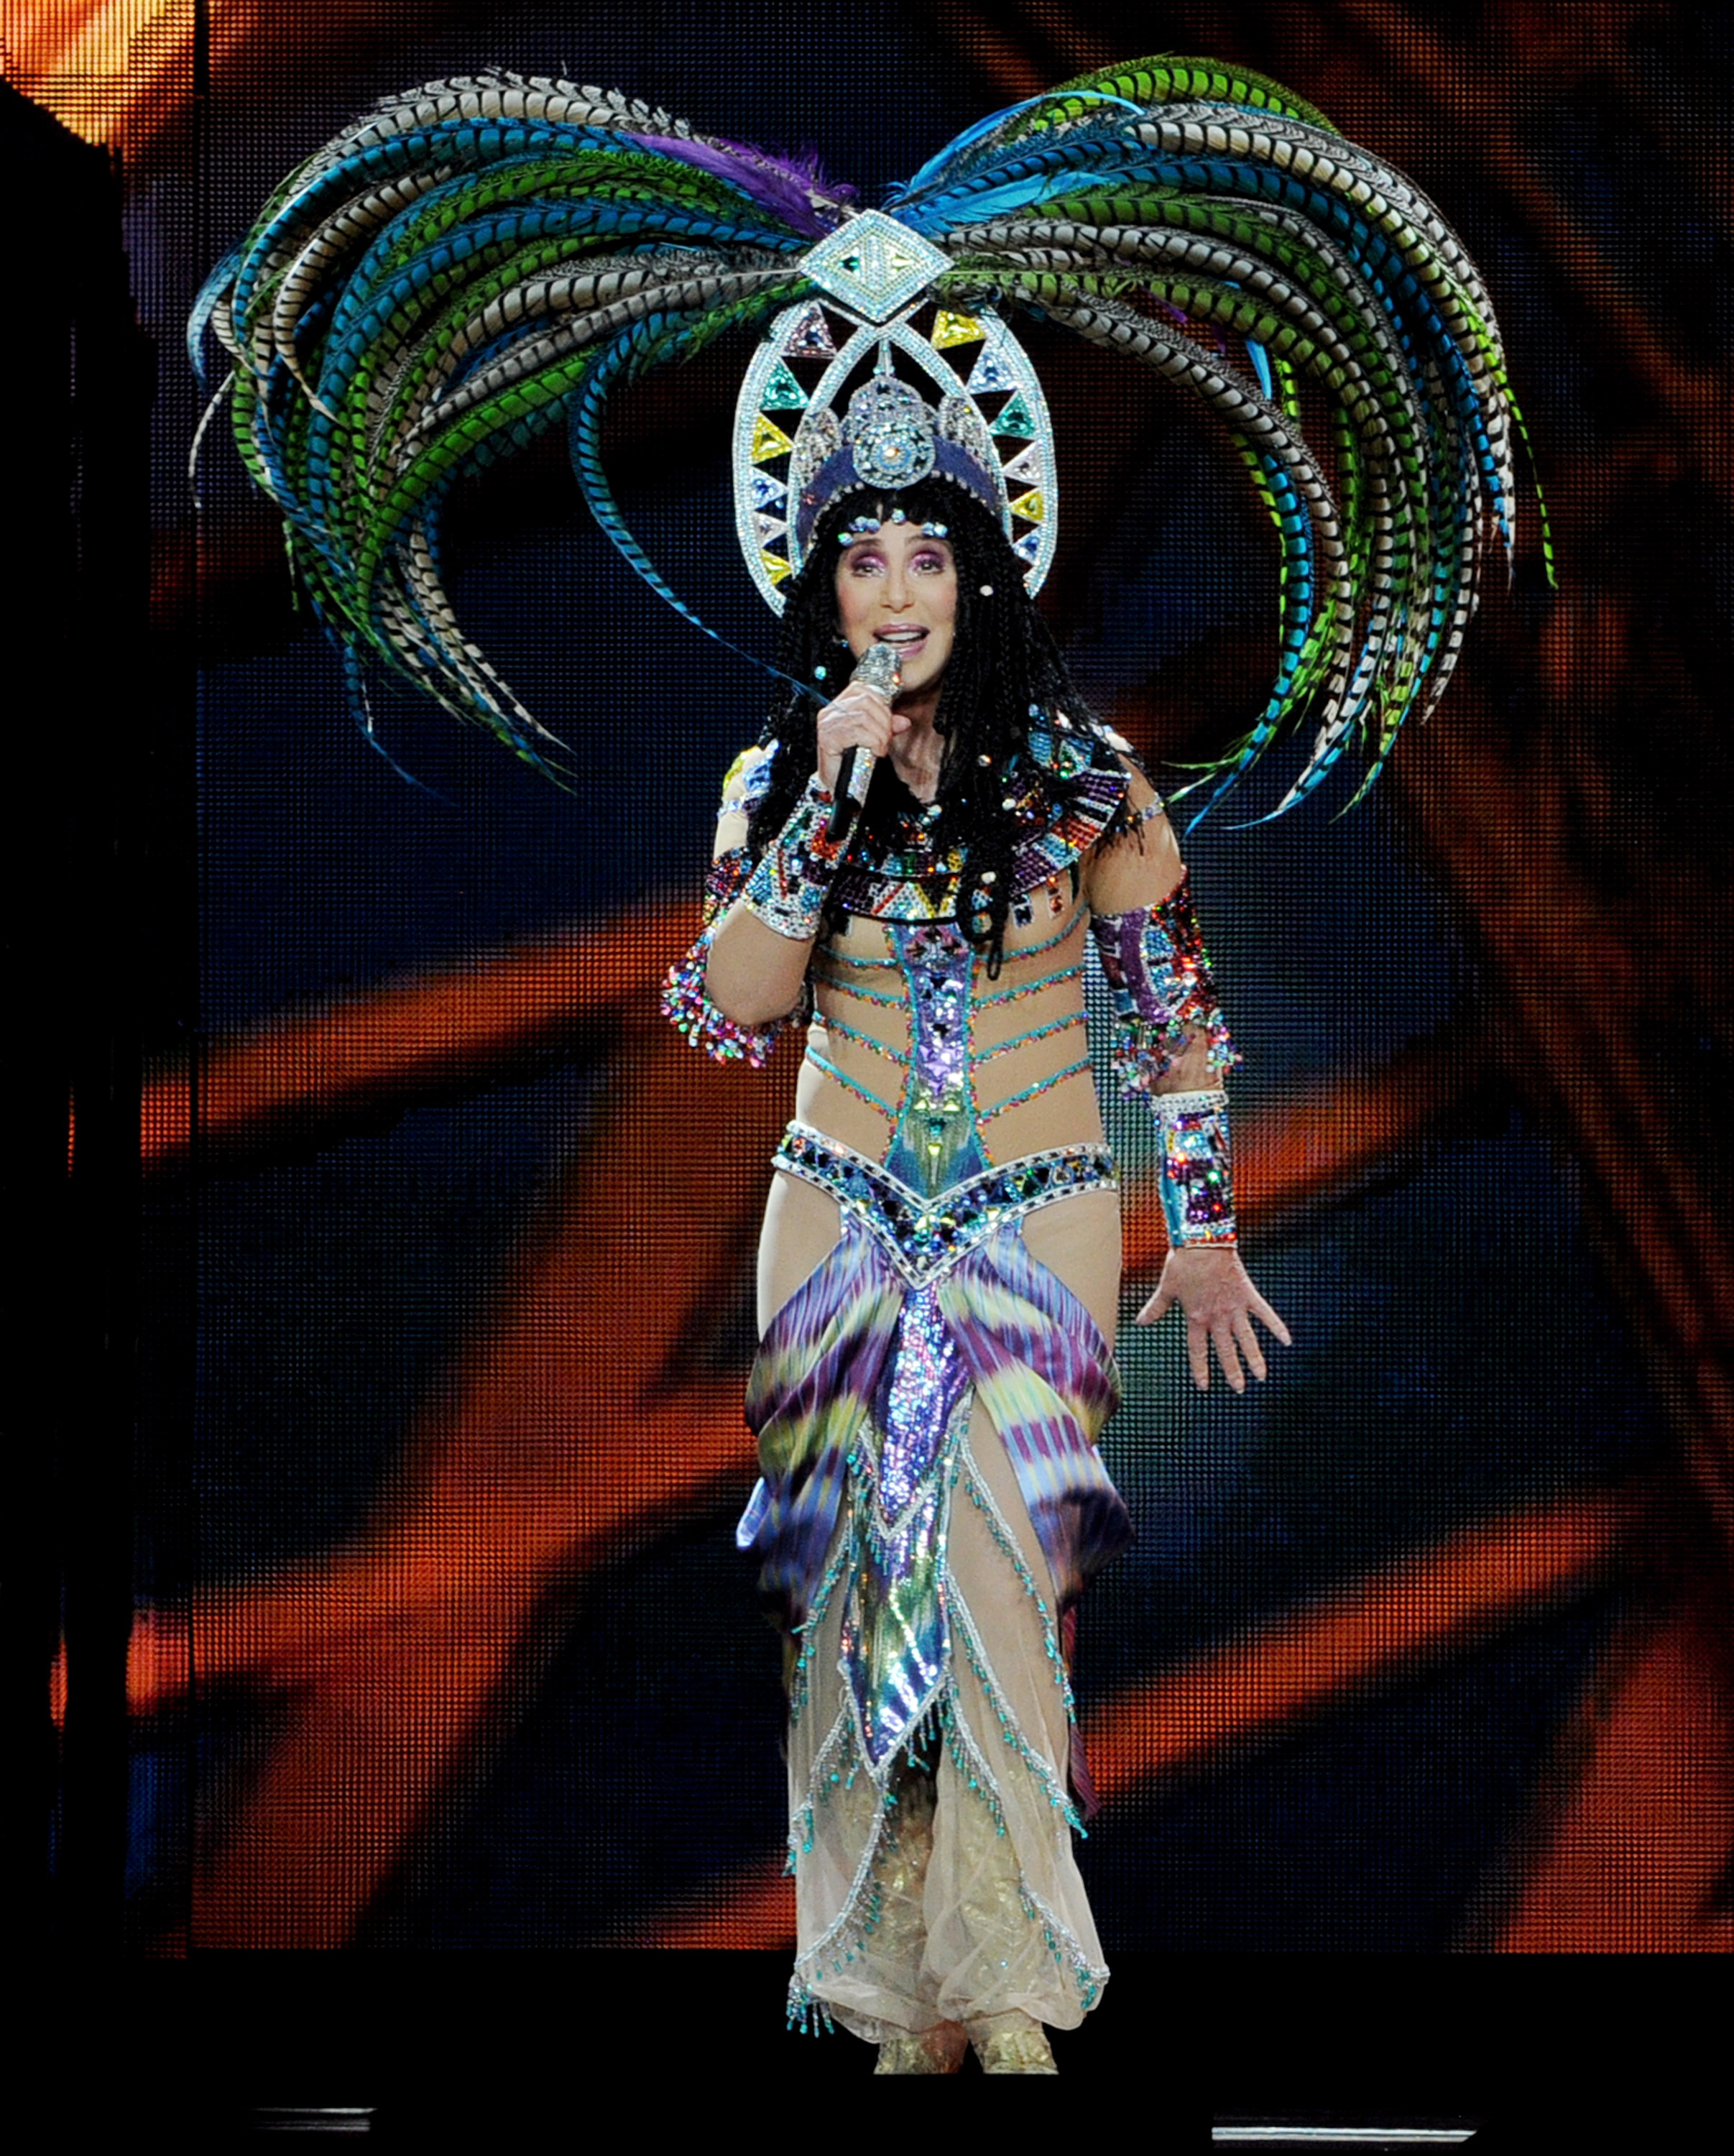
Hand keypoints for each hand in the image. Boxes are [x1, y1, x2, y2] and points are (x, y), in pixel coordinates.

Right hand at [815, 682, 907, 793]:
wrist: (838, 784)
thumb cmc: (851, 761)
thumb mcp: (872, 738)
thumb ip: (886, 726)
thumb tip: (904, 721)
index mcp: (838, 707)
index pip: (862, 689)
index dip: (881, 703)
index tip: (888, 721)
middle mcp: (830, 712)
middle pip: (865, 701)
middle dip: (884, 720)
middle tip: (886, 739)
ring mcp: (828, 724)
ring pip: (864, 717)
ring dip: (880, 734)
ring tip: (881, 747)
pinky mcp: (828, 738)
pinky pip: (858, 732)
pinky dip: (873, 742)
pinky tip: (875, 752)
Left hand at [1135, 1245, 1290, 1393]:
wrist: (1203, 1242)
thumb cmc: (1182, 1262)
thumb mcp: (1166, 1287)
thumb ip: (1156, 1308)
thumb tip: (1140, 1322)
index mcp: (1196, 1317)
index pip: (1198, 1349)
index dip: (1200, 1368)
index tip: (1203, 1386)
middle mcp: (1217, 1317)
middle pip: (1225, 1349)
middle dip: (1232, 1370)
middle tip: (1239, 1388)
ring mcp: (1234, 1307)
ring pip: (1246, 1338)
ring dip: (1254, 1357)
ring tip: (1262, 1376)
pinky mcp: (1248, 1294)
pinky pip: (1264, 1313)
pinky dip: (1276, 1325)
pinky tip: (1287, 1340)